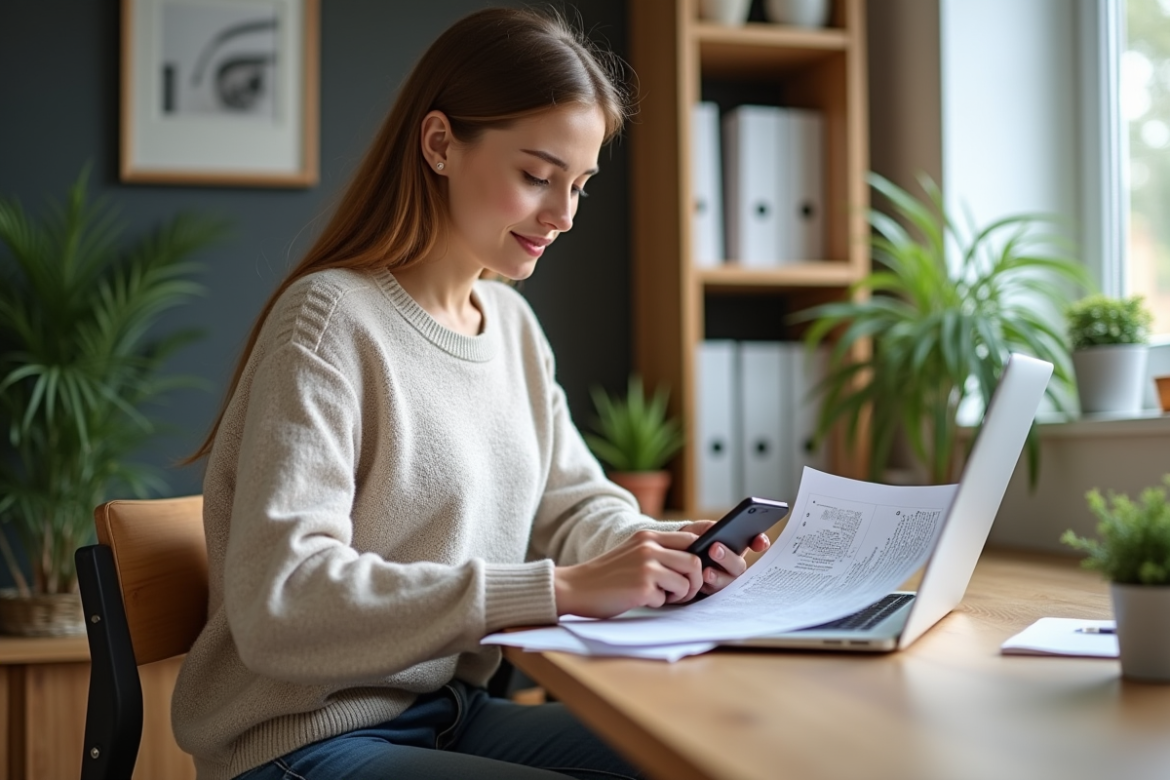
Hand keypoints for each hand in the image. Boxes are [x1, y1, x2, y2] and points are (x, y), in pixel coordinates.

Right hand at [554, 529, 703, 617]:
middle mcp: (649, 547)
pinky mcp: (642, 587)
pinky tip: (641, 599)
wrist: (576, 587)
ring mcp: (646, 567)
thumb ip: (658, 551)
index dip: (700, 557)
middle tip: (683, 592)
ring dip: (680, 595)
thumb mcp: (633, 552)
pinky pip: (666, 599)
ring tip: (663, 597)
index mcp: (648, 536)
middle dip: (695, 581)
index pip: (691, 539)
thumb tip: (693, 562)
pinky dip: (658, 604)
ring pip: (686, 582)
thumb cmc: (607, 575)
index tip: (694, 572)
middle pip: (695, 562)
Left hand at [677, 520, 770, 595]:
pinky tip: (701, 580)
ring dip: (718, 576)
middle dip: (728, 558)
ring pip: (729, 581)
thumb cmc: (693, 540)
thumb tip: (714, 530)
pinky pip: (716, 593)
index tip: (760, 543)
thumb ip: (709, 529)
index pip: (754, 543)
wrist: (677, 555)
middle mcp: (733, 563)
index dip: (760, 543)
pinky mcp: (714, 591)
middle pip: (739, 565)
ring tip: (706, 571)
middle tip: (714, 549)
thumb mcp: (700, 530)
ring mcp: (725, 579)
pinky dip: (709, 587)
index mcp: (736, 545)